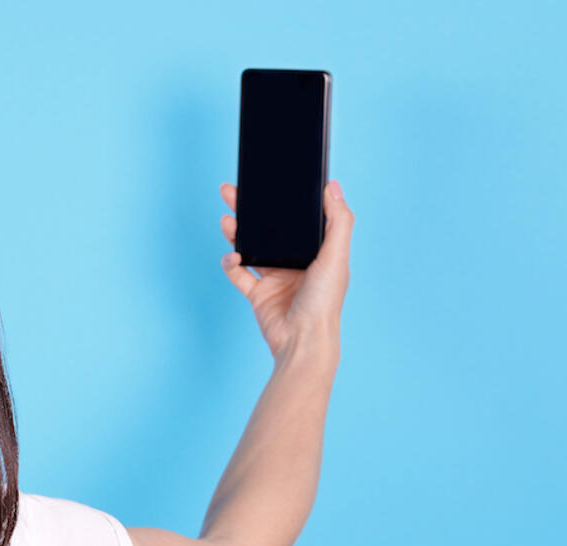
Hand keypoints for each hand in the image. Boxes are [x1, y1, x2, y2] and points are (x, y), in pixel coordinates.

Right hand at [219, 180, 352, 361]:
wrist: (302, 341)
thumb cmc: (324, 302)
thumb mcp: (336, 256)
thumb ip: (338, 221)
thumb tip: (334, 186)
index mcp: (317, 252)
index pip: (298, 220)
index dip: (284, 201)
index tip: (270, 183)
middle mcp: (296, 263)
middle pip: (269, 230)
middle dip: (250, 211)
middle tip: (232, 192)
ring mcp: (275, 278)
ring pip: (251, 248)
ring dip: (237, 233)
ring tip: (228, 220)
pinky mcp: (258, 294)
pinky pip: (238, 273)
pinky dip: (231, 263)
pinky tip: (232, 256)